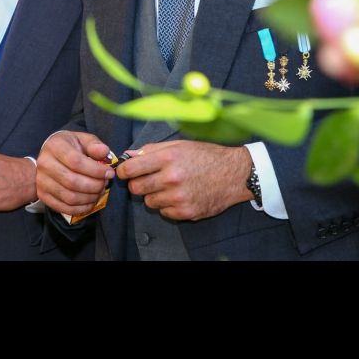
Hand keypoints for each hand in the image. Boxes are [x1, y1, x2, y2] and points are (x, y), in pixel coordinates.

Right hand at [36, 131, 114, 216]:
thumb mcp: (82, 139)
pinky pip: (64, 208)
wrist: (48, 157)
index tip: (109, 173)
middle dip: (94, 186)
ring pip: (70, 197)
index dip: (96, 170)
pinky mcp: (43, 196)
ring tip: (99, 191)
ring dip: (90, 198)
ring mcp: (42, 182)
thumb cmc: (69, 147)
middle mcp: (44, 164)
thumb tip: (104, 151)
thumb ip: (94, 144)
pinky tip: (91, 201)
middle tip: (105, 184)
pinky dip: (81, 208)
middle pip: (72, 181)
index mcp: (54, 146)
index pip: (76, 161)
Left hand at [117, 140, 251, 220]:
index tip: (124, 172)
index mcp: (168, 157)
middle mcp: (172, 178)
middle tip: (147, 180)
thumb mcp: (180, 145)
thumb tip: (129, 155)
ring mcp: (179, 197)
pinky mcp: (186, 211)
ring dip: (154, 195)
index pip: (131, 168)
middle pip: (136, 188)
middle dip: (137, 184)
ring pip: (149, 202)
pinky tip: (179, 196)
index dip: (123, 171)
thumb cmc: (207, 157)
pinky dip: (167, 206)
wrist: (234, 174)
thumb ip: (152, 149)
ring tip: (168, 187)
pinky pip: (164, 212)